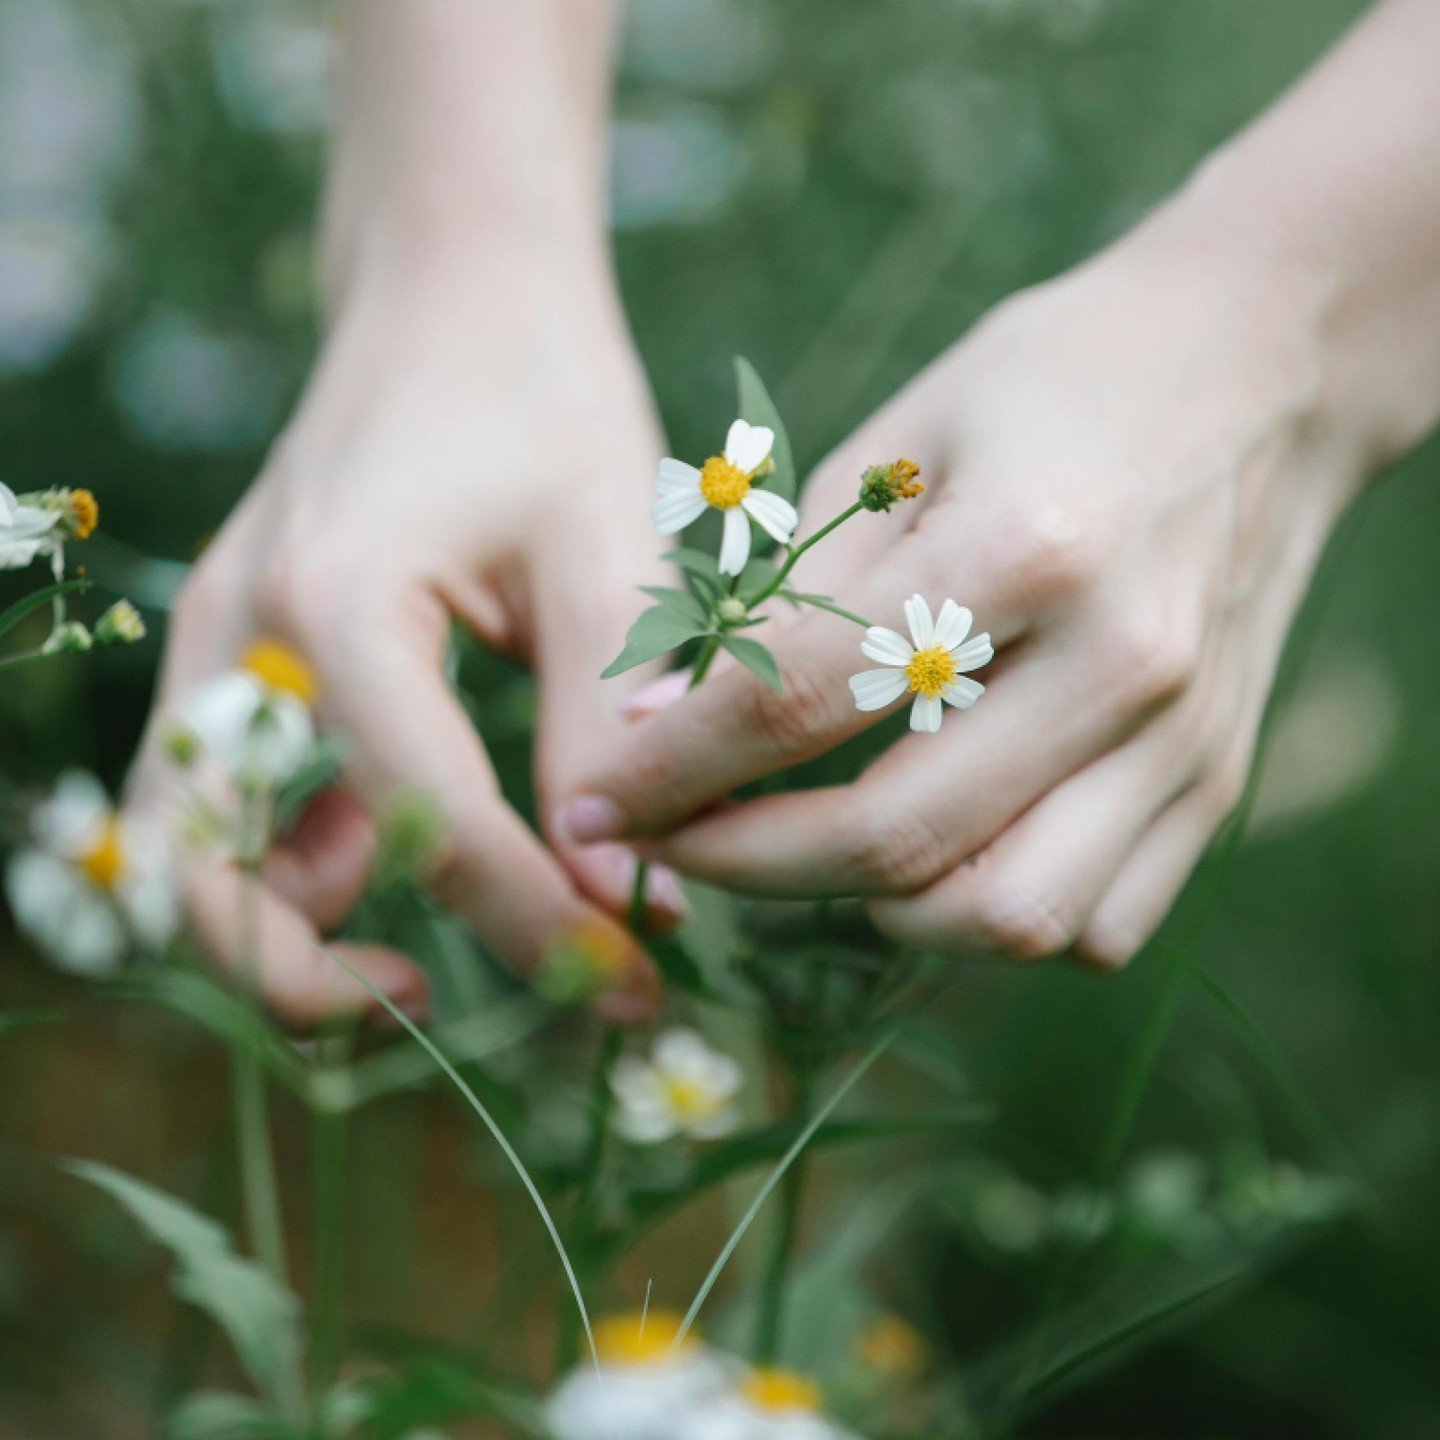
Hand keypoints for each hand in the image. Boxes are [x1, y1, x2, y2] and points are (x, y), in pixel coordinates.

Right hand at [130, 255, 677, 1023]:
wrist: (455, 291)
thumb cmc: (541, 396)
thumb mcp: (606, 552)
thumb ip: (610, 727)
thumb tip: (628, 899)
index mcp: (332, 604)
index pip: (431, 825)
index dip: (539, 928)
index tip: (633, 986)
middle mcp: (239, 638)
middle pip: (208, 881)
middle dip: (314, 982)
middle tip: (449, 1005)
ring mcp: (221, 648)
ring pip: (197, 857)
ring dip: (292, 935)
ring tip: (428, 956)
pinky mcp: (245, 658)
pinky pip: (237, 802)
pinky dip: (306, 864)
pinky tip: (418, 857)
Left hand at [558, 220, 1365, 968]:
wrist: (1266, 369)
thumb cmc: (1054, 383)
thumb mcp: (897, 443)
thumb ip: (779, 594)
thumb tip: (646, 724)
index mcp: (1026, 542)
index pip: (800, 699)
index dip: (673, 769)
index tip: (595, 804)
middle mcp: (1118, 660)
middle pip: (896, 839)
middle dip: (744, 866)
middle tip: (675, 846)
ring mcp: (1184, 738)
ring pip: (1005, 918)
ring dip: (873, 914)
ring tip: (808, 855)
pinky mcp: (1219, 784)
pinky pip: (1093, 927)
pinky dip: (987, 920)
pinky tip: (938, 857)